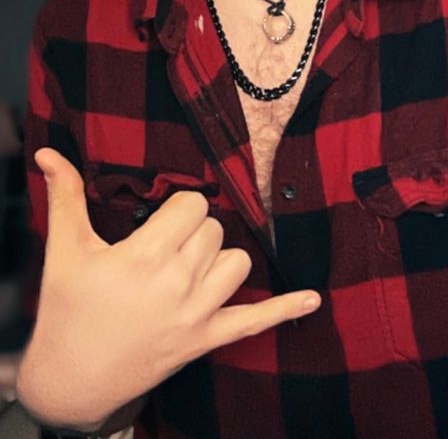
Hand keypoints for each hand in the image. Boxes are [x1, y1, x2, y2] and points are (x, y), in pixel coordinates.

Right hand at [16, 148, 320, 430]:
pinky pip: (255, 322)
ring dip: (218, 259)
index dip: (177, 208)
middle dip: (192, 231)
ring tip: (188, 268)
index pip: (192, 205)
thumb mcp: (65, 250)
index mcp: (146, 256)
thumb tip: (48, 152)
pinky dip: (285, 309)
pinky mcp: (206, 340)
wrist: (71, 381)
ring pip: (237, 262)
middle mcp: (177, 283)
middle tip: (163, 248)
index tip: (159, 221)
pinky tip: (313, 299)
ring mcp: (196, 315)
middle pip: (214, 229)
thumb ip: (63, 195)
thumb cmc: (68, 310)